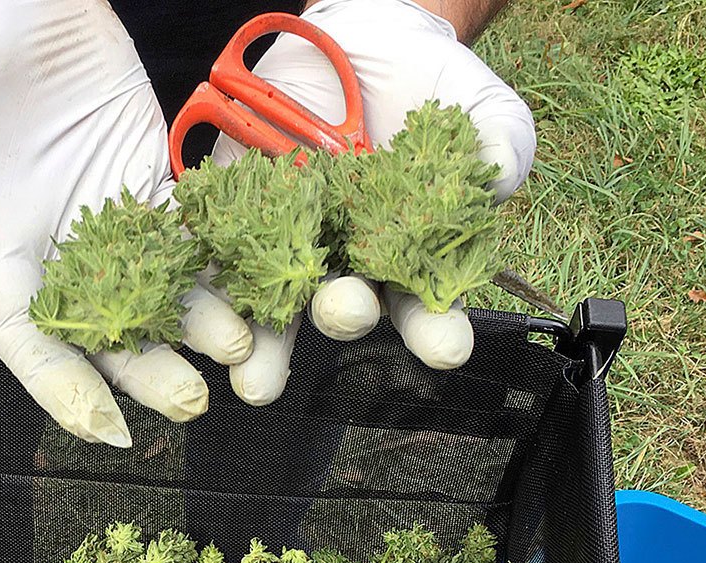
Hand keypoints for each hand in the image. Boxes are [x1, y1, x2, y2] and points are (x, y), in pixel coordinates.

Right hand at [0, 0, 254, 446]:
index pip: (28, 342)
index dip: (63, 389)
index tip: (106, 429)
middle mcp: (56, 255)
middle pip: (107, 334)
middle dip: (148, 372)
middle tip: (193, 400)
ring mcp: (108, 221)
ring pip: (160, 292)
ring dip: (200, 325)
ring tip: (242, 350)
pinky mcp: (150, 180)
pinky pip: (192, 233)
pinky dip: (223, 262)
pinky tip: (263, 285)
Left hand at [213, 0, 534, 394]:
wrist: (366, 44)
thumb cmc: (432, 90)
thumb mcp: (478, 107)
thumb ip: (498, 142)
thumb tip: (499, 171)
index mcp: (408, 259)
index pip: (424, 308)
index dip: (436, 331)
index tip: (447, 346)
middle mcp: (347, 263)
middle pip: (342, 308)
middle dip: (344, 314)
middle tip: (347, 311)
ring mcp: (290, 241)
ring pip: (273, 301)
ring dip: (264, 342)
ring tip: (255, 375)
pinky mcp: (238, 212)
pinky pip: (218, 252)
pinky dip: (210, 280)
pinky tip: (206, 311)